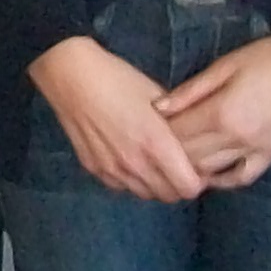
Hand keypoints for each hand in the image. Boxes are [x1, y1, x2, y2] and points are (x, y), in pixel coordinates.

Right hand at [27, 34, 204, 202]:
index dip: (198, 180)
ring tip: (154, 163)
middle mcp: (135, 164)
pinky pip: (121, 186)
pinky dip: (131, 180)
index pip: (189, 187)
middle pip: (169, 196)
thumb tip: (191, 142)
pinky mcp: (93, 168)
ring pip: (145, 194)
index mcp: (156, 144)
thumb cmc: (119, 78)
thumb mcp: (157, 95)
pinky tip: (129, 159)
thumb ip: (177, 124)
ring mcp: (112, 169)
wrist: (71, 75)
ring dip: (155, 184)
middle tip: (178, 166)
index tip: (197, 166)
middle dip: (179, 184)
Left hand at [156, 33, 270, 189]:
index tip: (145, 126)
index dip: (157, 132)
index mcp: (221, 112)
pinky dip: (220, 180)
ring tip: (172, 160)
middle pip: (189, 156)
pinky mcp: (270, 156)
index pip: (177, 133)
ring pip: (210, 171)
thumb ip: (190, 91)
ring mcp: (254, 151)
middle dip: (168, 152)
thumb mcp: (225, 65)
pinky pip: (240, 178)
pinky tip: (206, 175)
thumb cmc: (268, 59)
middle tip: (154, 146)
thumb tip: (158, 108)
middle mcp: (235, 138)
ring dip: (189, 168)